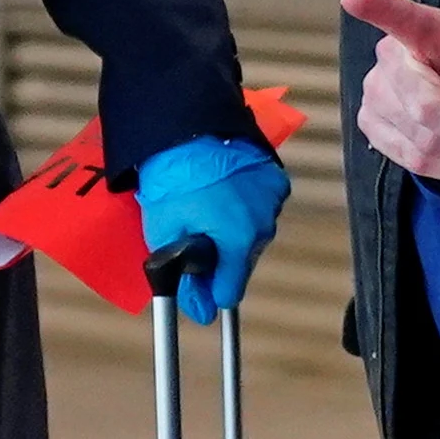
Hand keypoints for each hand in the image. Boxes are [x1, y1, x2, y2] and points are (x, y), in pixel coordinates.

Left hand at [134, 135, 294, 313]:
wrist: (186, 127)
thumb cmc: (173, 179)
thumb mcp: (164, 234)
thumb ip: (184, 279)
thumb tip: (201, 311)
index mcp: (238, 241)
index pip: (230, 293)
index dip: (209, 290)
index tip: (195, 278)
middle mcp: (263, 225)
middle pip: (242, 263)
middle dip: (220, 257)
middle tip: (194, 232)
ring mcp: (273, 201)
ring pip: (253, 236)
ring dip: (234, 231)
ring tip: (207, 206)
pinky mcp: (276, 181)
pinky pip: (262, 209)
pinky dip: (246, 207)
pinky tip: (225, 192)